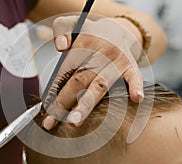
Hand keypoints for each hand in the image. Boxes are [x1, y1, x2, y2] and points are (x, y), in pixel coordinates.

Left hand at [42, 15, 143, 129]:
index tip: (45, 110)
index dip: (53, 92)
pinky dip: (136, 86)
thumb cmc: (92, 34)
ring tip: (75, 121)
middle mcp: (100, 53)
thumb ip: (60, 29)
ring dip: (86, 104)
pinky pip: (135, 76)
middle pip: (79, 81)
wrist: (119, 29)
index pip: (64, 72)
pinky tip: (136, 99)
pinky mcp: (131, 65)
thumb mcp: (72, 23)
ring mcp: (117, 60)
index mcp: (83, 45)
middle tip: (52, 122)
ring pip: (99, 85)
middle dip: (63, 103)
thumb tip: (60, 47)